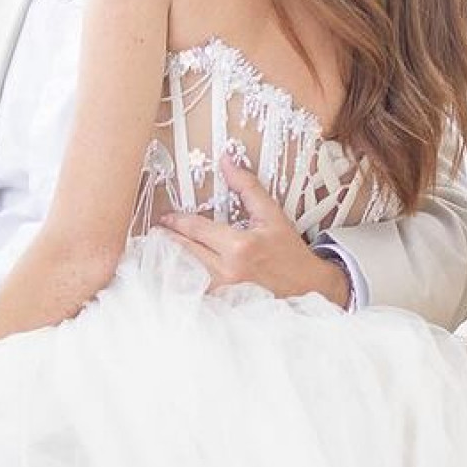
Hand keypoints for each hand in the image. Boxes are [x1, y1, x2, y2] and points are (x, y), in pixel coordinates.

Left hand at [157, 155, 351, 307]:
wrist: (309, 289)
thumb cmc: (290, 254)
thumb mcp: (272, 216)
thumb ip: (248, 188)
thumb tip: (227, 161)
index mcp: (239, 247)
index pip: (196, 230)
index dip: (177, 222)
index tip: (166, 217)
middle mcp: (228, 271)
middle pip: (185, 251)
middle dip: (168, 239)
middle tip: (156, 230)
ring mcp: (224, 292)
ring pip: (187, 272)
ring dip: (173, 259)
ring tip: (161, 248)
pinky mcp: (224, 305)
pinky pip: (197, 290)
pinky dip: (186, 279)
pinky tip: (179, 271)